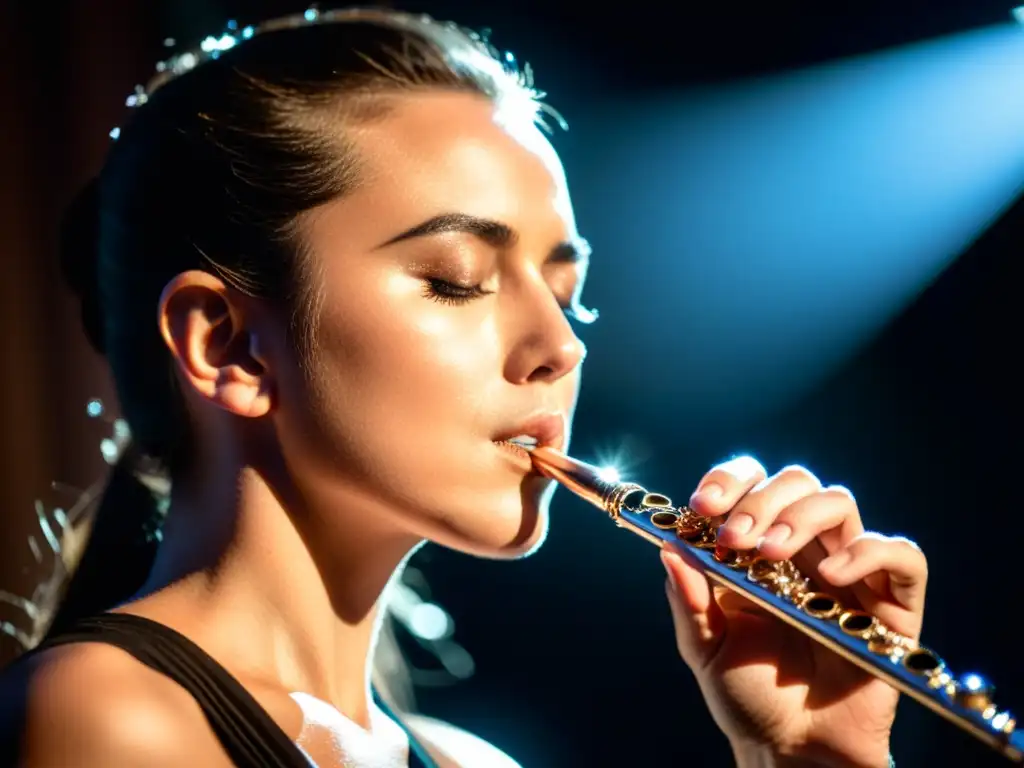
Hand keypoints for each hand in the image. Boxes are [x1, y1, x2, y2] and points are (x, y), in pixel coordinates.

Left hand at [661, 456, 926, 767]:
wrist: (794, 751)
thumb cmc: (747, 696)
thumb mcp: (704, 648)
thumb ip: (688, 600)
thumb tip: (669, 548)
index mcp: (755, 548)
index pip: (749, 483)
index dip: (729, 480)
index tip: (703, 505)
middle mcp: (803, 550)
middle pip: (795, 482)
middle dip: (760, 500)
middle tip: (734, 538)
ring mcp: (848, 571)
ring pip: (839, 502)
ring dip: (801, 516)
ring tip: (770, 553)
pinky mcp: (892, 603)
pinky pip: (902, 555)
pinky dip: (869, 552)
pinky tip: (834, 576)